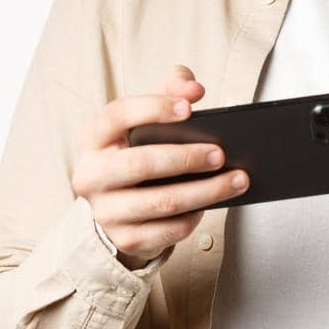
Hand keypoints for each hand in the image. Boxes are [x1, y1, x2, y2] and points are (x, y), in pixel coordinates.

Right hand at [71, 63, 249, 268]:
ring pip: (161, 203)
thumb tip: (194, 89)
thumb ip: (171, 91)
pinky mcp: (125, 239)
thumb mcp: (147, 118)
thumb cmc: (138, 149)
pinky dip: (195, 217)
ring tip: (237, 179)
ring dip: (205, 191)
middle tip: (221, 153)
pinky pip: (168, 230)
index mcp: (93, 138)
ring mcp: (105, 211)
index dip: (153, 109)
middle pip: (140, 164)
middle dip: (185, 158)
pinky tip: (215, 203)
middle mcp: (91, 175)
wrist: (117, 205)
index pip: (117, 115)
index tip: (190, 109)